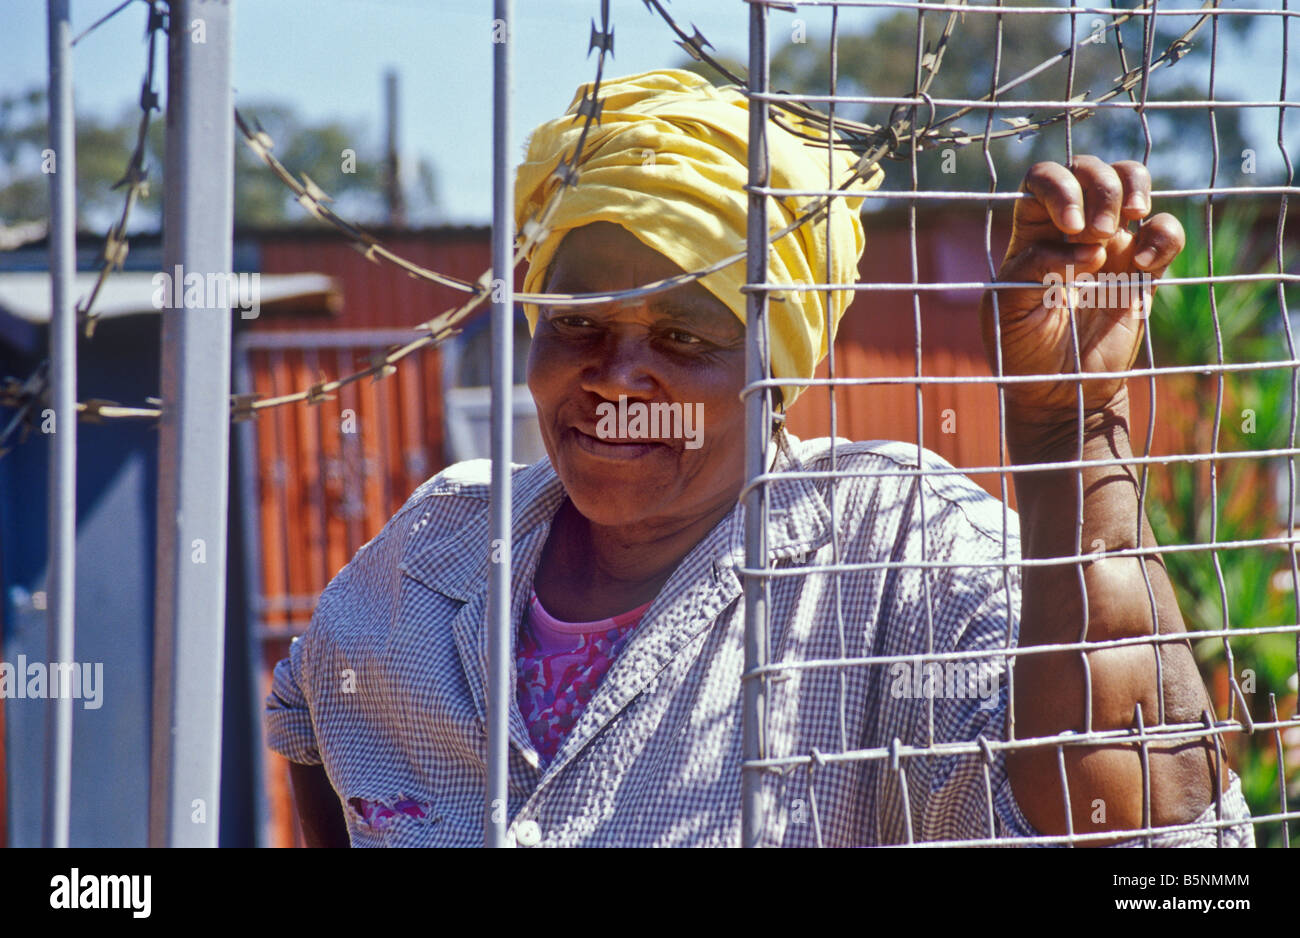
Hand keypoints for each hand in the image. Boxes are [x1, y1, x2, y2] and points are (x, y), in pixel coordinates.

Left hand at [979, 156, 1184, 445]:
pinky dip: (1163, 234)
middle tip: (1095, 233)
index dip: (1060, 187)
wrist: (1059, 392)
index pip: (1043, 179)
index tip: (1069, 226)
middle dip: (1098, 188)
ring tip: (1123, 225)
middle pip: (1089, 169)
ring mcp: (1110, 246)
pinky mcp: (1142, 271)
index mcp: (1030, 234)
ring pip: (1129, 181)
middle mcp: (1070, 231)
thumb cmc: (1022, 352)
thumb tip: (1081, 249)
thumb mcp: (1006, 313)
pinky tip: (1141, 266)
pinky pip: (1164, 231)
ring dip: (1132, 189)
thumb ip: (1028, 272)